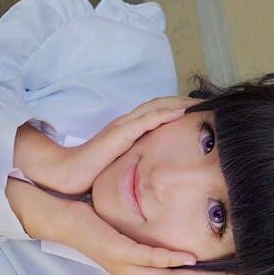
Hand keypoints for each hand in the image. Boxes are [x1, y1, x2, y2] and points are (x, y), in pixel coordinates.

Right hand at [52, 96, 202, 195]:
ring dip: (178, 103)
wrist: (67, 173)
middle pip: (159, 104)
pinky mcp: (119, 135)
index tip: (197, 111)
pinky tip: (180, 113)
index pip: (156, 112)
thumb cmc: (90, 172)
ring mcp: (122, 127)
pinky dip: (164, 114)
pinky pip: (145, 121)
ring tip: (199, 103)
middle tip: (206, 101)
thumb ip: (133, 161)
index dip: (176, 108)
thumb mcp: (118, 164)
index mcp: (126, 130)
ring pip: (155, 108)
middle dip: (182, 101)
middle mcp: (126, 123)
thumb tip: (152, 168)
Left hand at [56, 201, 229, 274]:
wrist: (64, 219)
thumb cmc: (96, 226)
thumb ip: (151, 244)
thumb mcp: (127, 239)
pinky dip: (170, 259)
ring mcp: (124, 266)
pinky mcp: (117, 250)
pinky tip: (188, 256)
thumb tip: (177, 239)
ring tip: (217, 270)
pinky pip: (148, 258)